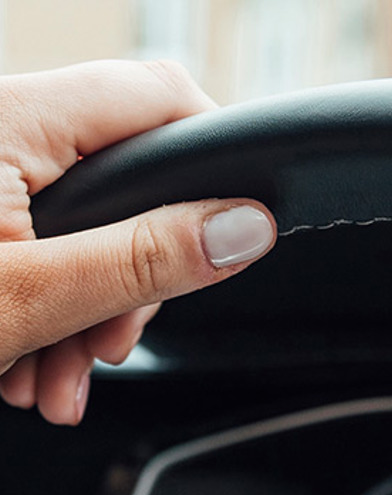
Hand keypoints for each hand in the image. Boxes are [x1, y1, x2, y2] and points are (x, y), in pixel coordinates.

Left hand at [0, 61, 274, 424]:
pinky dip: (48, 303)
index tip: (231, 228)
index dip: (213, 159)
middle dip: (137, 272)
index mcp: (10, 117)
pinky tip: (29, 361)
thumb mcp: (26, 297)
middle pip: (127, 177)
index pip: (160, 97)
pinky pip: (38, 239)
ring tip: (58, 376)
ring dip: (91, 306)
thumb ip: (147, 259)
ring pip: (84, 221)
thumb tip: (245, 227)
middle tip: (116, 340)